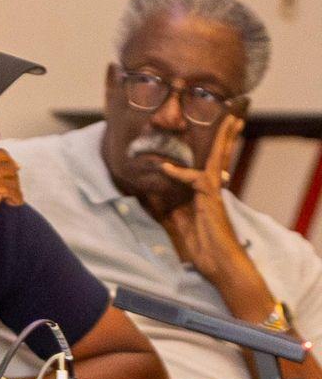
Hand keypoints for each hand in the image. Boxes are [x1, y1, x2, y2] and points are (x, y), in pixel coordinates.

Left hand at [159, 115, 248, 280]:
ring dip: (222, 138)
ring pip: (217, 157)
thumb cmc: (199, 246)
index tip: (201, 133)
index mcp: (204, 191)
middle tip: (233, 116)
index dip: (204, 149)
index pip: (205, 164)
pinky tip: (165, 168)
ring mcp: (213, 191)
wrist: (218, 263)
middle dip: (225, 136)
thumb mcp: (173, 222)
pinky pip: (196, 178)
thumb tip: (145, 191)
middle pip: (219, 155)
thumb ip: (161, 205)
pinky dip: (179, 173)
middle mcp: (211, 187)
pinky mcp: (211, 198)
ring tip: (230, 119)